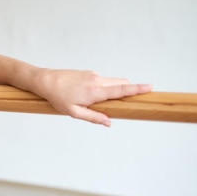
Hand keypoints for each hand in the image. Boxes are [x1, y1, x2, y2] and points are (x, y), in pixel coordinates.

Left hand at [35, 69, 152, 126]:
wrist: (46, 80)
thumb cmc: (58, 97)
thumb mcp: (74, 112)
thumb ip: (93, 117)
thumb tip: (109, 122)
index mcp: (96, 91)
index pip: (122, 89)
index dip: (137, 89)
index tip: (150, 87)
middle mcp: (97, 80)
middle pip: (121, 83)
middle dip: (129, 90)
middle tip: (134, 100)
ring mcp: (93, 75)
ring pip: (112, 81)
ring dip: (115, 89)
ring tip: (106, 102)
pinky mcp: (88, 73)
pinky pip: (102, 80)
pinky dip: (105, 87)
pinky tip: (91, 95)